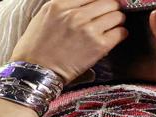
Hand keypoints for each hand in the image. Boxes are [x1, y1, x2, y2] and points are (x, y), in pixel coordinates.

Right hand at [10, 0, 127, 83]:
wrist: (35, 72)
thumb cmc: (36, 47)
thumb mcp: (44, 16)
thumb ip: (64, 6)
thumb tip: (84, 3)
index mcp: (60, 5)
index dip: (100, 1)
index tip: (103, 5)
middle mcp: (75, 14)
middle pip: (108, 2)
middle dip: (111, 8)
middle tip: (110, 15)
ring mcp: (88, 30)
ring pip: (117, 15)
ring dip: (117, 21)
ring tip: (112, 27)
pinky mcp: (98, 46)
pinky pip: (120, 32)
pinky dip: (120, 34)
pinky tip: (114, 37)